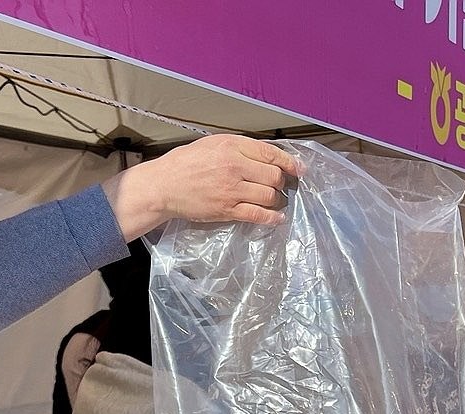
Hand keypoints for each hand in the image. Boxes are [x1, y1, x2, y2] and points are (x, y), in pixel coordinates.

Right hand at [105, 134, 303, 239]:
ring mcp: (233, 190)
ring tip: (277, 200)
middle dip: (282, 181)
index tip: (299, 168)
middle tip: (282, 185)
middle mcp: (235, 166)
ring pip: (269, 195)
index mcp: (231, 146)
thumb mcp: (211, 144)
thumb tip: (264, 156)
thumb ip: (237, 148)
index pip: (269, 153)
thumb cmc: (185, 163)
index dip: (289, 162)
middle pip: (273, 176)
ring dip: (277, 199)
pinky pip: (258, 215)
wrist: (164, 186)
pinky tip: (278, 218)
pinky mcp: (228, 210)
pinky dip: (272, 217)